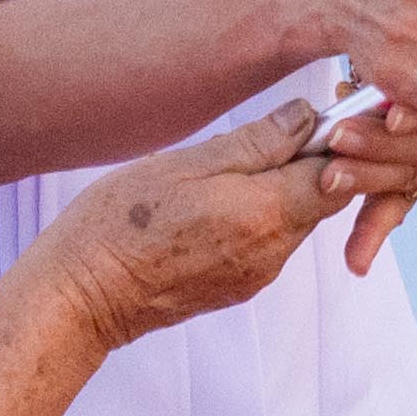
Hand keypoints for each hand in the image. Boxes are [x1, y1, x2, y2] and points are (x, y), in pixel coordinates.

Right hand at [7, 103, 355, 342]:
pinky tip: (216, 201)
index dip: (337, 141)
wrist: (78, 300)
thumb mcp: (185, 163)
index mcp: (266, 214)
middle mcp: (271, 252)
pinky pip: (267, 244)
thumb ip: (255, 143)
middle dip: (309, 163)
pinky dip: (258, 217)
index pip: (338, 173)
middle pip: (321, 198)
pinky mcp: (235, 289)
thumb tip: (307, 117)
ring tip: (231, 165)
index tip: (315, 115)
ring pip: (294, 221)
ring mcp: (254, 276)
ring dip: (279, 190)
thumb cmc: (118, 225)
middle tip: (269, 133)